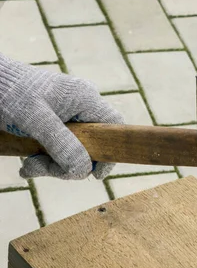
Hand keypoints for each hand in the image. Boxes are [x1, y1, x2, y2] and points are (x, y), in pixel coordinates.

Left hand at [0, 53, 123, 179]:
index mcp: (85, 98)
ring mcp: (69, 116)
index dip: (109, 155)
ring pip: (74, 152)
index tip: (95, 175)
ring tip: (28, 166)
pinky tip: (28, 164)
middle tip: (39, 168)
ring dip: (51, 166)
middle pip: (91, 147)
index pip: (114, 128)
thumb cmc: (10, 92)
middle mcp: (82, 106)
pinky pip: (60, 149)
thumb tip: (84, 171)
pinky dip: (45, 160)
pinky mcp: (57, 124)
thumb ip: (62, 145)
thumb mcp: (35, 120)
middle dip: (67, 165)